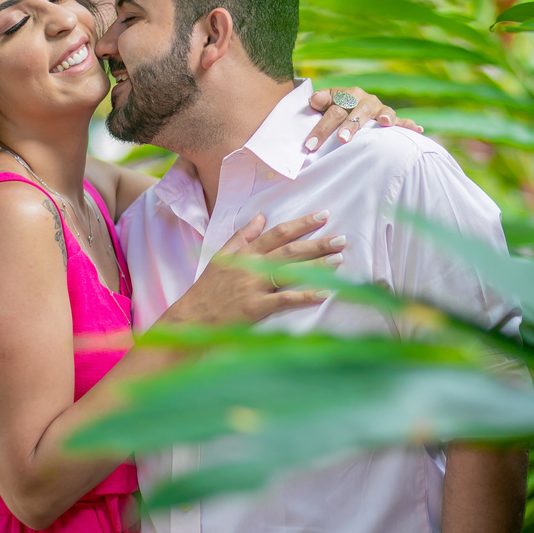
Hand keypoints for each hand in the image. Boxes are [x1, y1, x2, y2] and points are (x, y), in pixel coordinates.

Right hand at [165, 210, 344, 325]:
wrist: (191, 317)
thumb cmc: (208, 288)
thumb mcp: (222, 256)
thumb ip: (243, 235)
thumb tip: (262, 215)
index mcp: (245, 252)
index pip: (278, 232)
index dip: (302, 223)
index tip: (323, 215)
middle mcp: (251, 266)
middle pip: (290, 250)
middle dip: (318, 243)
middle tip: (342, 239)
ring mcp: (254, 286)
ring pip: (290, 271)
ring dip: (317, 265)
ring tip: (339, 259)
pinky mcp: (255, 307)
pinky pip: (285, 300)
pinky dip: (305, 296)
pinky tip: (324, 293)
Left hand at [306, 87, 422, 150]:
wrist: (351, 105)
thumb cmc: (336, 110)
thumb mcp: (325, 104)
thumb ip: (320, 101)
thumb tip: (314, 100)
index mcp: (347, 94)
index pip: (333, 111)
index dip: (322, 128)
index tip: (310, 145)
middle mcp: (365, 100)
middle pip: (357, 112)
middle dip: (350, 126)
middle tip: (342, 140)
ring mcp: (380, 109)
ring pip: (381, 113)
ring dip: (384, 117)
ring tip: (385, 122)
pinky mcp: (392, 119)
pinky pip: (403, 121)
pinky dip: (409, 125)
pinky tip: (417, 129)